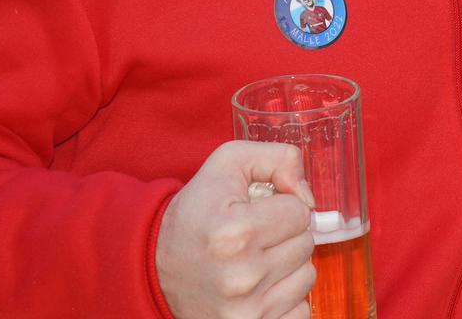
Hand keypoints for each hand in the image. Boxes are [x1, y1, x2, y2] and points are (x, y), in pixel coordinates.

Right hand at [156, 141, 316, 318]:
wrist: (152, 267)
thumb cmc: (194, 214)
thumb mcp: (226, 165)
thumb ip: (278, 158)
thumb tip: (308, 196)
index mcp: (236, 232)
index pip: (300, 212)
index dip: (281, 206)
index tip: (257, 213)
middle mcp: (242, 276)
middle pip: (306, 244)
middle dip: (285, 235)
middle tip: (254, 237)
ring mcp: (246, 311)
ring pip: (307, 276)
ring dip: (288, 265)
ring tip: (255, 260)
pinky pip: (301, 309)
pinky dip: (286, 296)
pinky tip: (260, 287)